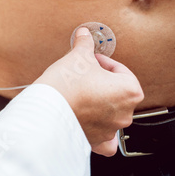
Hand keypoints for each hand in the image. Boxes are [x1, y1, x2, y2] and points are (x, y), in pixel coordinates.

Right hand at [34, 27, 143, 155]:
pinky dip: (101, 132)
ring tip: (80, 94)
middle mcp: (124, 113)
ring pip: (111, 114)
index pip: (120, 70)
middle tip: (84, 75)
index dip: (104, 62)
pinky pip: (105, 140)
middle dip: (102, 83)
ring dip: (99, 104)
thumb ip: (85, 44)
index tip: (91, 60)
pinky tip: (91, 123)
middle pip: (117, 93)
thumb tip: (85, 34)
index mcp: (129, 91)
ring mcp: (110, 129)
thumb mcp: (77, 57)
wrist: (45, 110)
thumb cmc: (65, 85)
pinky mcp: (95, 141)